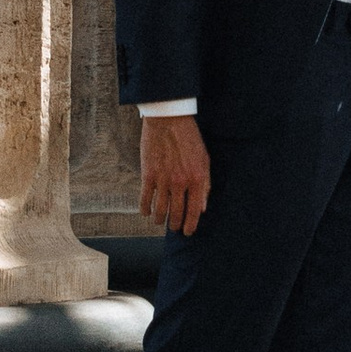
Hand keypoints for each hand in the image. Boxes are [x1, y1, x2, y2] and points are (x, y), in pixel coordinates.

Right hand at [140, 113, 210, 236]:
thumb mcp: (204, 159)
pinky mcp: (148, 175)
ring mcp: (163, 180)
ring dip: (160, 220)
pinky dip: (145, 209)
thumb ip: (205, 185)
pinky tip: (146, 212)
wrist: (169, 119)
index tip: (188, 232)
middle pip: (176, 214)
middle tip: (174, 227)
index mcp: (197, 178)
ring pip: (160, 210)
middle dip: (175, 225)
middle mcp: (180, 182)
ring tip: (160, 221)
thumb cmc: (189, 138)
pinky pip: (145, 200)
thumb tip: (202, 208)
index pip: (194, 211)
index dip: (191, 225)